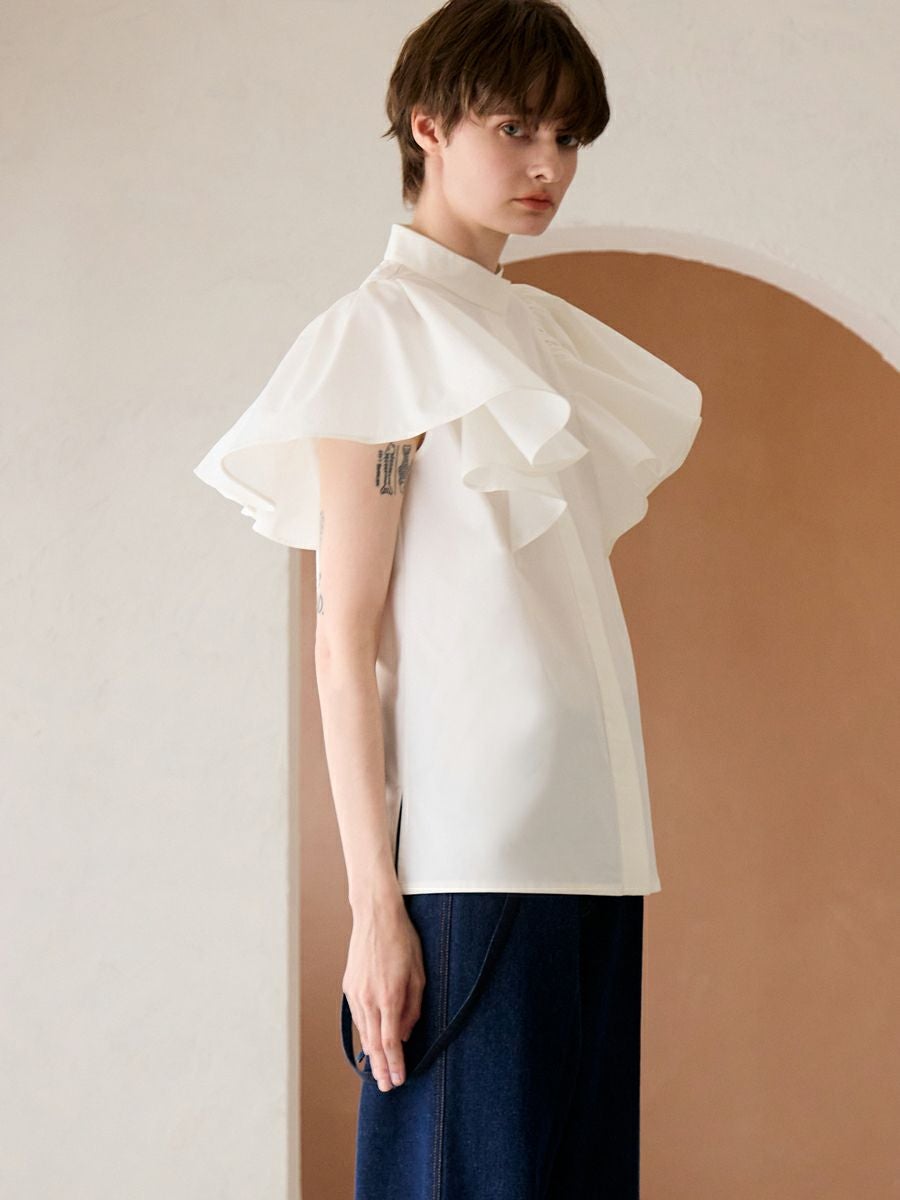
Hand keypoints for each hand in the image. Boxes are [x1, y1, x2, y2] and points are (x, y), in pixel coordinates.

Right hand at [343, 897, 424, 1090]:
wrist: (376, 916)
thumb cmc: (403, 941)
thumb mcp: (418, 974)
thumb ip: (413, 1008)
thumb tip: (405, 1034)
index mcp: (388, 997)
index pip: (391, 1043)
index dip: (395, 1065)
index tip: (399, 1080)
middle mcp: (368, 999)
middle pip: (374, 1044)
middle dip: (380, 1069)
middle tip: (386, 1088)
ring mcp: (355, 993)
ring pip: (364, 1032)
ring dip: (371, 1054)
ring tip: (378, 1072)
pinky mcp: (349, 987)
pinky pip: (359, 1017)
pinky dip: (365, 1033)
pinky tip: (370, 1042)